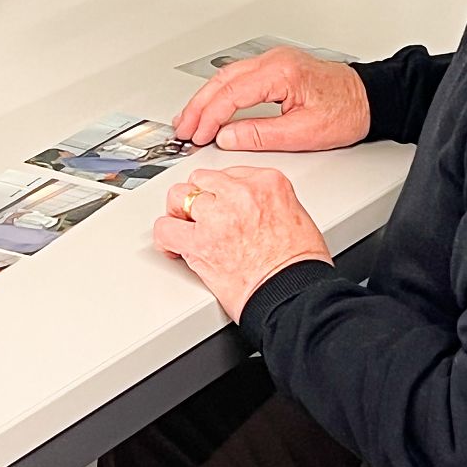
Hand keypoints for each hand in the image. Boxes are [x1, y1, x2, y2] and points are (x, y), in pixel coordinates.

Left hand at [155, 167, 331, 321]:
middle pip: (202, 180)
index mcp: (268, 182)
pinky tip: (173, 247)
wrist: (295, 294)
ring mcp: (218, 215)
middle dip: (198, 198)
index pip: (229, 172)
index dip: (220, 192)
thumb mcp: (296, 215)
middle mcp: (241, 193)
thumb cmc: (301, 265)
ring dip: (178, 214)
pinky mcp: (200, 243)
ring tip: (183, 228)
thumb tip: (250, 209)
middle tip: (199, 216)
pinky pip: (166, 229)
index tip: (219, 204)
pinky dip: (166, 239)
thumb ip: (267, 203)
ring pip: (179, 196)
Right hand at [175, 48, 369, 151]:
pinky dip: (220, 93)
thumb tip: (227, 137)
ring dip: (206, 98)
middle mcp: (275, 61)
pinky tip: (211, 106)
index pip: (232, 94)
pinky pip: (238, 77)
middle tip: (184, 129)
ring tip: (189, 120)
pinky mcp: (276, 68)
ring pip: (227, 76)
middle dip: (199, 106)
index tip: (198, 135)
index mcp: (281, 73)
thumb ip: (259, 134)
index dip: (210, 117)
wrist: (370, 99)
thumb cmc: (346, 112)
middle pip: (222, 81)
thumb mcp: (303, 133)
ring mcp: (274, 61)